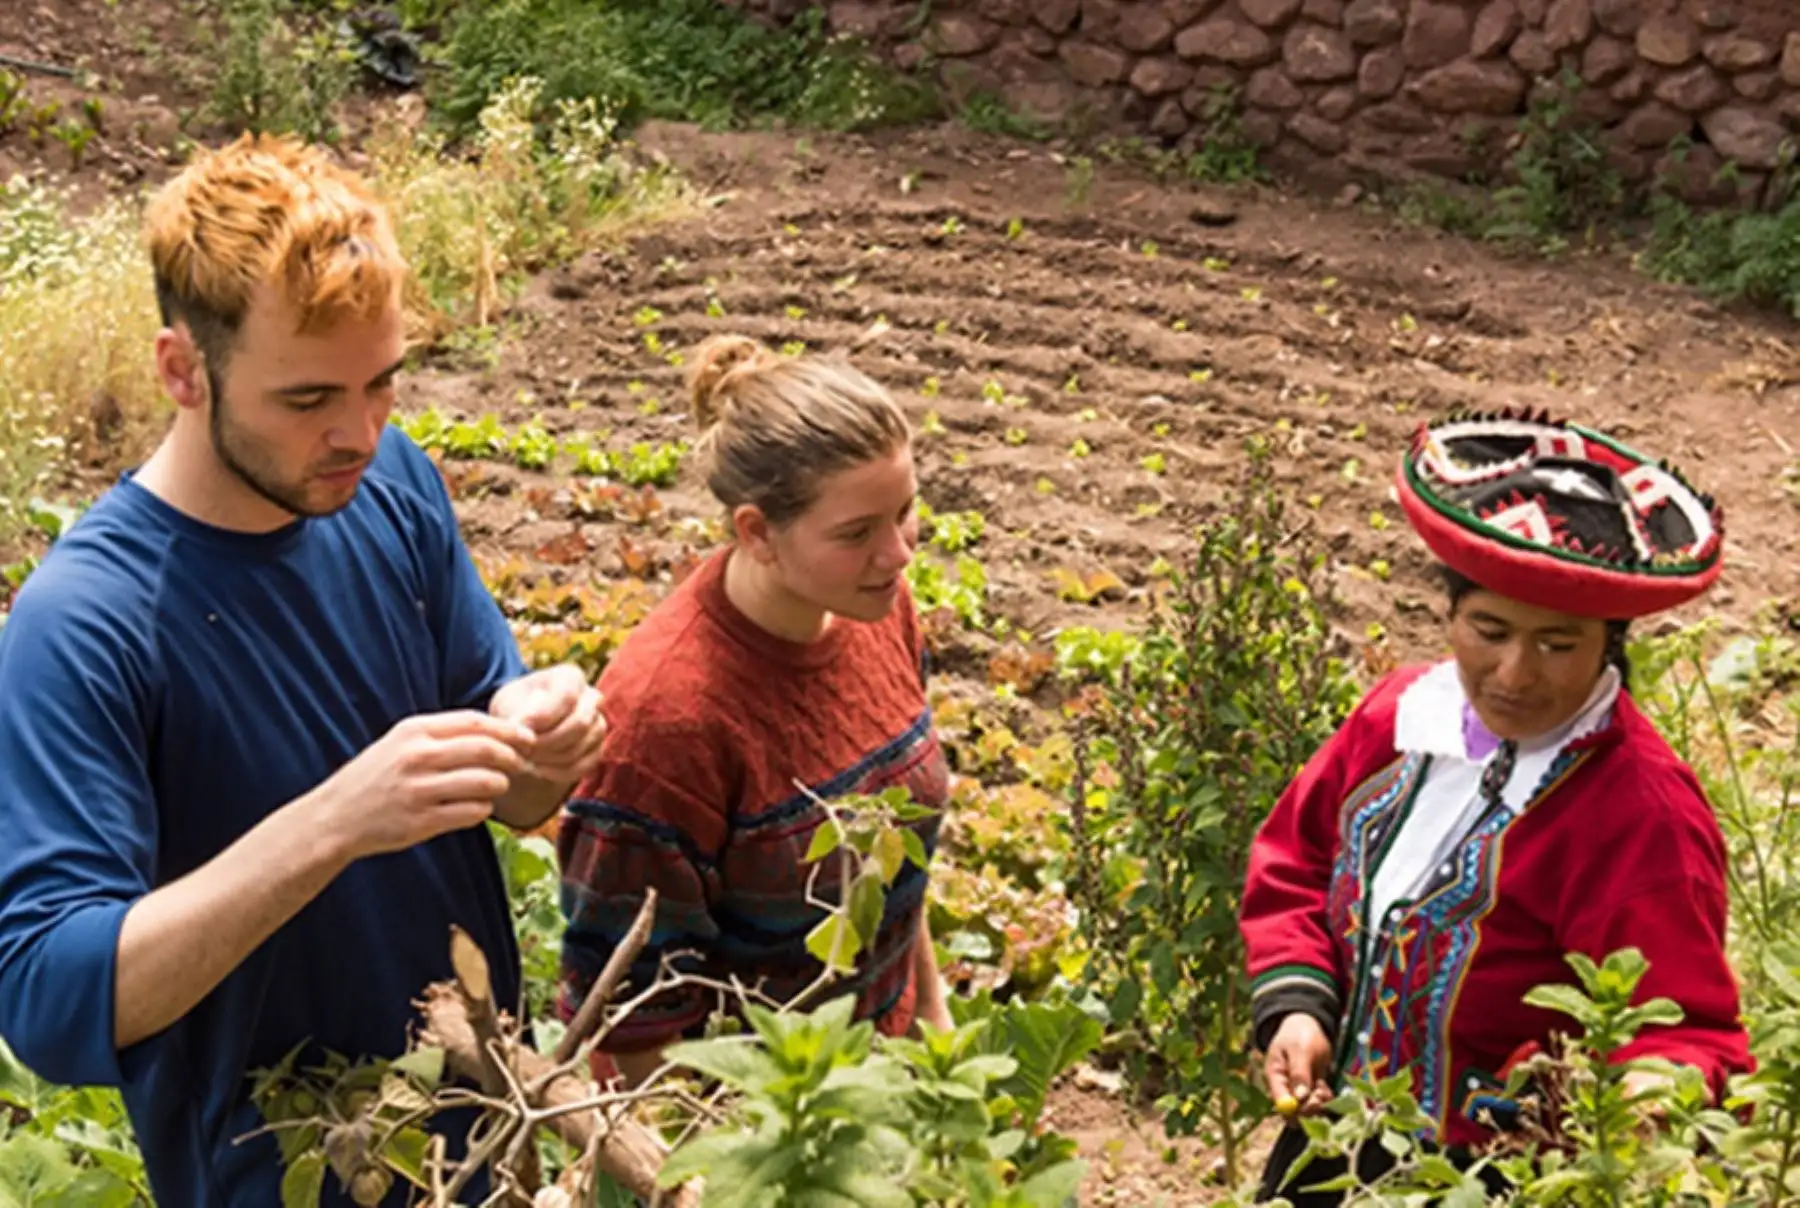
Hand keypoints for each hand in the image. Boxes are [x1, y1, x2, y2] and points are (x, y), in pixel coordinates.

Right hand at [308, 710, 537, 861]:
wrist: (335, 817)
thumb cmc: (376, 776)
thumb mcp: (401, 742)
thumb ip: (442, 734)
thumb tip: (497, 731)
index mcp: (413, 731)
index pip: (475, 722)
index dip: (508, 729)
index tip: (527, 737)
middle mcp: (416, 757)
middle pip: (486, 750)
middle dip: (512, 756)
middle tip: (520, 763)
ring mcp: (419, 791)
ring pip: (485, 782)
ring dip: (500, 784)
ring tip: (498, 786)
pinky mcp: (422, 822)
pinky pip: (472, 812)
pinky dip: (484, 809)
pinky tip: (478, 807)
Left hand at [489, 664, 607, 785]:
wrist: (525, 725)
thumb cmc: (515, 707)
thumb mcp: (507, 703)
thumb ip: (516, 714)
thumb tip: (524, 731)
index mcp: (571, 676)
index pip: (567, 697)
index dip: (544, 717)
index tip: (520, 730)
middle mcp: (592, 698)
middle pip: (580, 723)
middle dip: (548, 741)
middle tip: (522, 751)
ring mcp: (598, 724)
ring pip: (582, 746)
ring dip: (551, 758)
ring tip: (527, 761)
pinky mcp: (598, 749)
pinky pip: (585, 765)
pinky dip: (561, 772)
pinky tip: (540, 771)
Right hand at [1265, 1013, 1334, 1118]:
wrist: (1307, 1025)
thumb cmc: (1299, 1034)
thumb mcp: (1300, 1050)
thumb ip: (1299, 1073)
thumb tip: (1300, 1098)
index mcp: (1275, 1077)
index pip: (1281, 1103)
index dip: (1295, 1109)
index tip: (1311, 1102)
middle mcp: (1285, 1087)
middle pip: (1294, 1111)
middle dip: (1310, 1107)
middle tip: (1320, 1094)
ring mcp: (1298, 1089)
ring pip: (1308, 1109)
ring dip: (1319, 1103)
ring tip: (1323, 1088)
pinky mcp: (1311, 1088)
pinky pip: (1318, 1102)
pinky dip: (1325, 1098)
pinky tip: (1325, 1088)